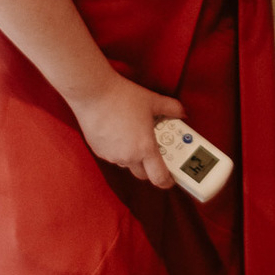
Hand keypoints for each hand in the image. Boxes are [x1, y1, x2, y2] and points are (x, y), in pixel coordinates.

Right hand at [70, 75, 184, 186]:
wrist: (93, 93)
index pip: (159, 177)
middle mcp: (128, 157)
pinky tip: (120, 132)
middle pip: (143, 174)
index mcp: (145, 148)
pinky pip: (113, 156)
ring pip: (127, 163)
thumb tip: (182, 113)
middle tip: (154, 152)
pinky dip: (119, 149)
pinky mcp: (98, 151)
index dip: (167, 181)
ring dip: (134, 156)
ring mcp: (111, 156)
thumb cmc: (122, 97)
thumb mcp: (153, 100)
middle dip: (150, 167)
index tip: (171, 178)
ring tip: (136, 135)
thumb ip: (172, 108)